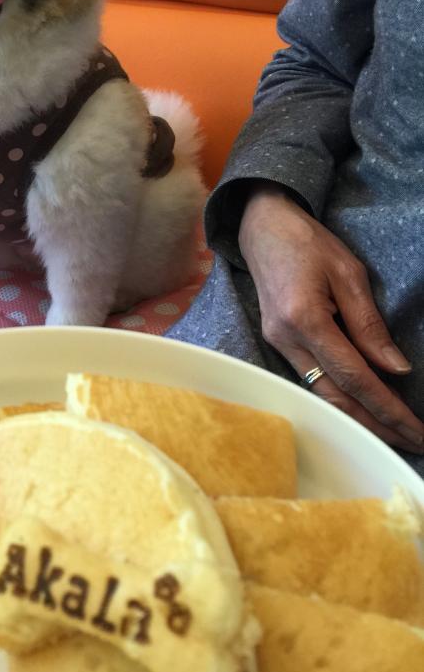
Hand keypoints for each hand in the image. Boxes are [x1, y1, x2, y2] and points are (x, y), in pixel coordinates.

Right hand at [238, 183, 422, 452]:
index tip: (416, 429)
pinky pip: (311, 380)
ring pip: (321, 394)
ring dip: (358, 418)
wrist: (262, 227)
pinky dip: (340, 399)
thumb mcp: (348, 273)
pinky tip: (362, 407)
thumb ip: (369, 324)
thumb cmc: (308, 242)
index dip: (388, 407)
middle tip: (412, 444)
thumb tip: (396, 369)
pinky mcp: (277, 343)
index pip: (354, 376)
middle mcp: (286, 339)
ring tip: (392, 434)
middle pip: (335, 397)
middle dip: (375, 425)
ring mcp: (277, 344)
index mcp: (305, 319)